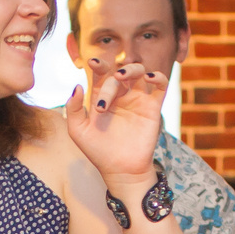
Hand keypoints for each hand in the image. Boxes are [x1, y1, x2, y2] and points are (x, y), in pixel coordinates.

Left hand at [64, 61, 168, 189]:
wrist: (121, 170)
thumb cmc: (98, 152)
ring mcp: (138, 99)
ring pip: (140, 71)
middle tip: (104, 103)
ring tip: (123, 76)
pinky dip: (158, 77)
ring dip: (133, 69)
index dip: (98, 65)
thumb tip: (77, 86)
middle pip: (118, 73)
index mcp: (103, 97)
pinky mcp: (153, 108)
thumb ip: (73, 109)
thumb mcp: (78, 132)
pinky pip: (161, 85)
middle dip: (110, 82)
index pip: (101, 74)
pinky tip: (150, 78)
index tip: (92, 63)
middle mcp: (121, 95)